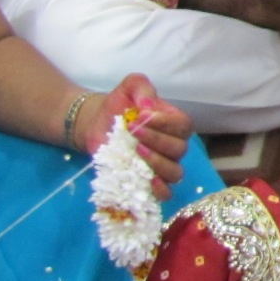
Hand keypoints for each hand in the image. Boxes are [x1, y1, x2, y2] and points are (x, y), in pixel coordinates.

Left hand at [81, 76, 192, 196]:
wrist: (97, 125)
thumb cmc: (117, 106)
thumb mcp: (128, 87)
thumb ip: (140, 87)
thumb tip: (147, 105)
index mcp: (173, 123)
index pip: (183, 125)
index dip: (166, 123)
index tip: (140, 115)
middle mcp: (173, 146)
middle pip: (179, 148)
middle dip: (157, 140)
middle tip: (132, 130)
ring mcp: (163, 166)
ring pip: (175, 171)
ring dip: (158, 162)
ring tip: (137, 151)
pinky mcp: (148, 182)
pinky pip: (166, 193)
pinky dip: (161, 190)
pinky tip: (150, 181)